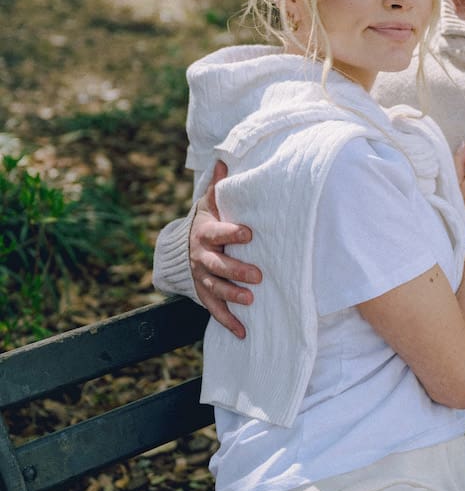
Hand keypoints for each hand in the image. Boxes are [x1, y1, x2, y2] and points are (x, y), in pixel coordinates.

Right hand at [191, 161, 261, 338]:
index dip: (232, 233)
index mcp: (205, 233)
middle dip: (236, 270)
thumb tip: (224, 159)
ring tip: (250, 300)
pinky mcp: (204, 293)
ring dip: (233, 295)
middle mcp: (202, 257)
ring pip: (216, 288)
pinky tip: (243, 332)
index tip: (249, 233)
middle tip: (258, 275)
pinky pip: (214, 309)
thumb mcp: (208, 204)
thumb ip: (218, 187)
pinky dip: (228, 322)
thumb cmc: (204, 222)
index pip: (218, 232)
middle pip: (218, 265)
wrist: (180, 247)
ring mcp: (202, 277)